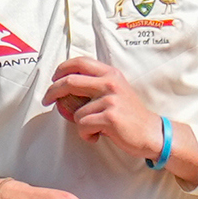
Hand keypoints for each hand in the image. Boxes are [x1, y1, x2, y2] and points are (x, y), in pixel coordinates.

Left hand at [42, 57, 160, 158]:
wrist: (152, 133)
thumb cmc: (130, 115)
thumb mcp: (115, 91)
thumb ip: (96, 85)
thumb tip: (65, 88)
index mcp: (111, 74)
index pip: (80, 62)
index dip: (62, 69)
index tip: (53, 78)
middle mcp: (110, 83)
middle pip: (70, 81)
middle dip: (52, 91)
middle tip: (46, 100)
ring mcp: (110, 99)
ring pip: (76, 112)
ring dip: (80, 125)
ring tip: (95, 129)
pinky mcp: (110, 116)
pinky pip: (82, 125)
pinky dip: (86, 134)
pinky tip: (97, 136)